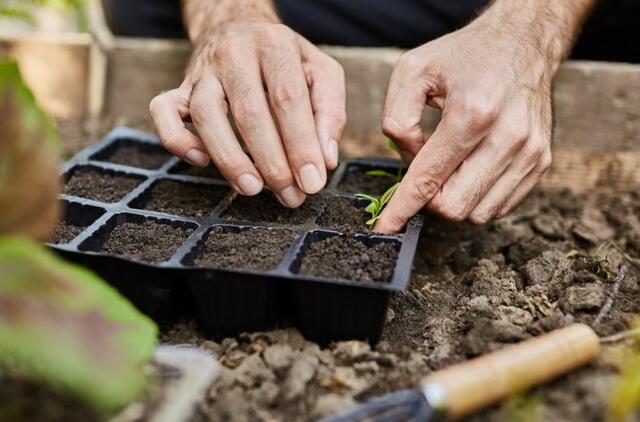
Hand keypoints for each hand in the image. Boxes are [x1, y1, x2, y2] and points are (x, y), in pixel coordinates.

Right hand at [149, 20, 345, 206]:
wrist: (239, 26)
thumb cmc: (286, 59)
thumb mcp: (321, 73)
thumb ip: (329, 112)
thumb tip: (324, 159)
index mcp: (275, 45)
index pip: (288, 98)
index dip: (301, 144)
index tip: (312, 181)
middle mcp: (235, 54)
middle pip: (249, 112)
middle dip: (272, 162)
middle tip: (290, 195)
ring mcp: (203, 71)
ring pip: (205, 114)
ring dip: (229, 158)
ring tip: (252, 188)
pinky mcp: (180, 88)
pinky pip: (163, 111)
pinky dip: (178, 140)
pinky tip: (202, 161)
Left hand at [374, 18, 554, 232]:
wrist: (522, 43)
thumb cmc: (464, 57)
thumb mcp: (413, 70)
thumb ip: (396, 117)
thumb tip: (407, 159)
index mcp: (472, 113)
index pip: (429, 178)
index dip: (402, 208)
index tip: (385, 227)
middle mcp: (508, 137)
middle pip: (453, 206)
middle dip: (429, 199)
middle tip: (424, 173)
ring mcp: (529, 152)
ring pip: (477, 213)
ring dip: (454, 199)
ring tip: (450, 166)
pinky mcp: (541, 161)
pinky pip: (500, 206)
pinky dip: (477, 198)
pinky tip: (470, 170)